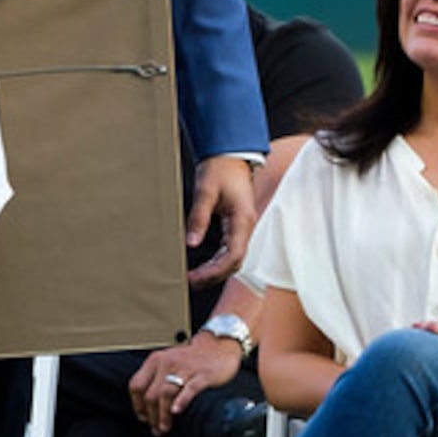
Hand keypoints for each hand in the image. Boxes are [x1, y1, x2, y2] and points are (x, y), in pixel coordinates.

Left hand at [126, 331, 243, 436]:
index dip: (137, 405)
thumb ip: (155, 379)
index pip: (136, 385)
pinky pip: (189, 389)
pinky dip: (181, 401)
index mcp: (155, 361)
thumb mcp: (168, 362)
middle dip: (151, 415)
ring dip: (163, 414)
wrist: (219, 346)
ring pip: (166, 394)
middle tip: (155, 428)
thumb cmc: (192, 359)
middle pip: (151, 394)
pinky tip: (176, 411)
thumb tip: (145, 406)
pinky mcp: (203, 375)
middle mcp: (167, 363)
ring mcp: (185, 368)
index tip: (143, 417)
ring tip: (164, 427)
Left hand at [184, 156, 256, 285]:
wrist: (230, 155)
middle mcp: (246, 226)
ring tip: (194, 277)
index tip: (197, 276)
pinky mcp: (235, 226)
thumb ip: (198, 217)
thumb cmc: (220, 168)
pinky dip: (217, 261)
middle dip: (214, 275)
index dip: (216, 270)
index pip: (235, 254)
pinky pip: (229, 250)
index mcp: (243, 218)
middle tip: (191, 281)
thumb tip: (192, 242)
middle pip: (235, 261)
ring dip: (215, 270)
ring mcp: (242, 227)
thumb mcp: (205, 191)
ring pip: (233, 258)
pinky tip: (203, 266)